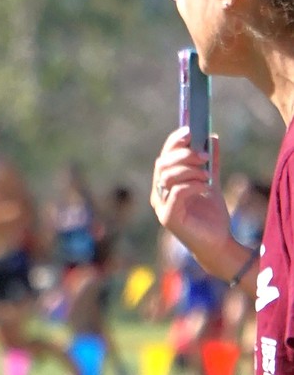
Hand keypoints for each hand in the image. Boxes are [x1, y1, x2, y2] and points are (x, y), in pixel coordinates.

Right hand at [150, 128, 232, 275]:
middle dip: (184, 155)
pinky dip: (193, 184)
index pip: (163, 157)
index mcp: (164, 184)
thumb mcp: (210, 182)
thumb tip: (212, 137)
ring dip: (190, 170)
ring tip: (208, 175)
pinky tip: (207, 186)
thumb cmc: (211, 215)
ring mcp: (161, 206)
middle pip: (163, 164)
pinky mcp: (168, 217)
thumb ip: (210, 163)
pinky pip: (177, 192)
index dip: (174, 142)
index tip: (191, 131)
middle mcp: (158, 194)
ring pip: (168, 177)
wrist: (216, 242)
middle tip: (205, 155)